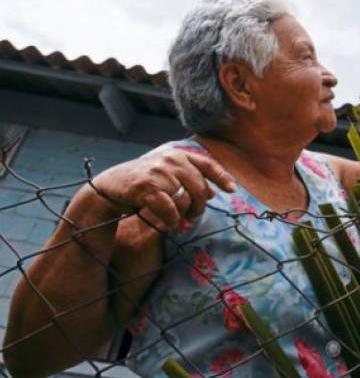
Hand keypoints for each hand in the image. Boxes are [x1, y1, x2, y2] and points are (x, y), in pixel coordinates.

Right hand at [93, 148, 236, 230]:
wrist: (109, 187)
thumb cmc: (143, 182)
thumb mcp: (167, 176)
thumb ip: (189, 180)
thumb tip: (214, 193)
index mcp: (178, 155)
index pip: (207, 164)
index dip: (221, 177)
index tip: (232, 190)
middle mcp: (171, 160)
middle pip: (200, 188)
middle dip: (199, 206)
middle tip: (193, 216)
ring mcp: (159, 172)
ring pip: (186, 200)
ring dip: (185, 214)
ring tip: (180, 219)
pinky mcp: (147, 187)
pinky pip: (170, 210)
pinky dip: (172, 219)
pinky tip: (169, 223)